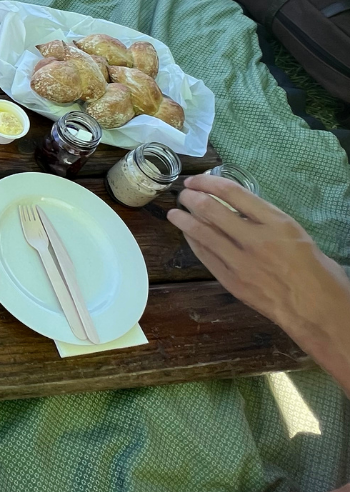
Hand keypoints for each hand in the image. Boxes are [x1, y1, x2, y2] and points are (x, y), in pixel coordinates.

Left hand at [167, 174, 349, 396]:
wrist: (316, 309)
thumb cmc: (315, 270)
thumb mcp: (295, 232)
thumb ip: (266, 219)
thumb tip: (240, 209)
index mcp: (276, 223)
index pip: (233, 193)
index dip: (208, 182)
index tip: (196, 181)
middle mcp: (255, 239)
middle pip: (210, 210)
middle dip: (191, 198)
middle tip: (183, 195)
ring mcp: (240, 261)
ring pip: (201, 233)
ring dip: (183, 219)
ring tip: (174, 213)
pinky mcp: (231, 281)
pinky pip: (205, 256)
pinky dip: (193, 242)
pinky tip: (187, 235)